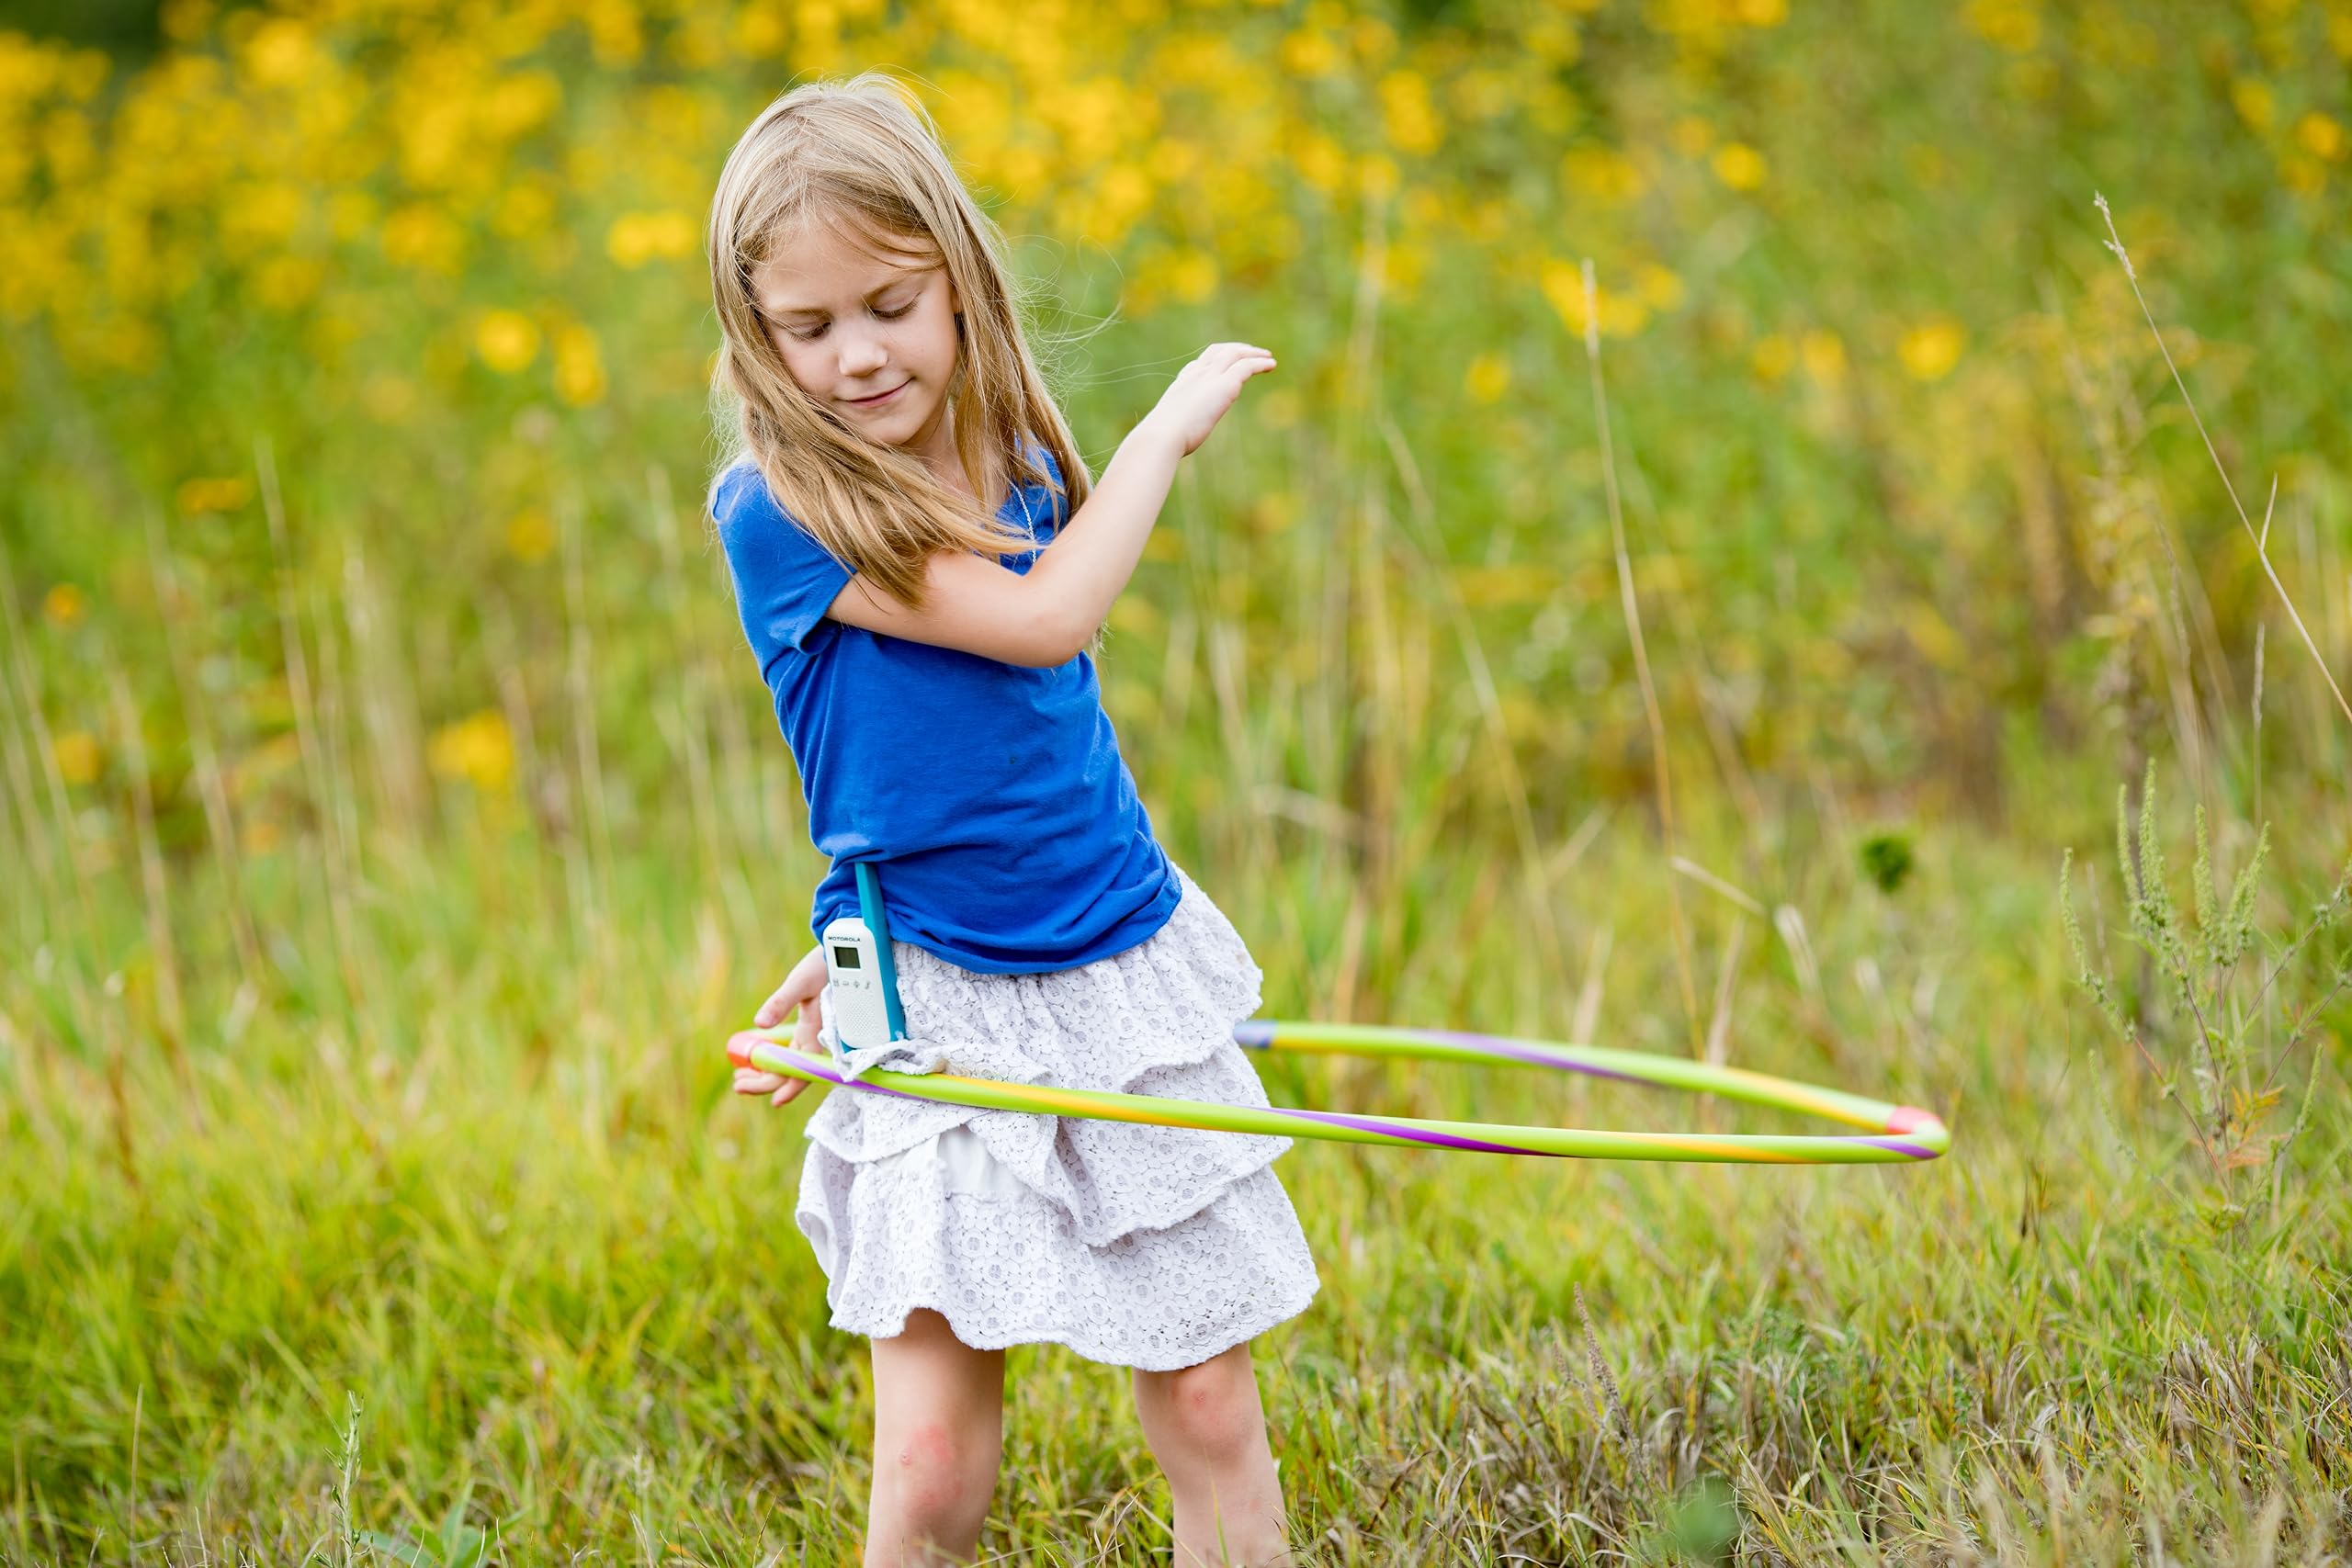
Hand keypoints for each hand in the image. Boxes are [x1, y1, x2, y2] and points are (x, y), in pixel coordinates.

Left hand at [731, 945, 827, 1106]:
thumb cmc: (823, 966)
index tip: (774, 1101)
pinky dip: (773, 1059)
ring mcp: (814, 1034)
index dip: (790, 1088)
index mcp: (817, 1032)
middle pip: (792, 1071)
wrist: (839, 952)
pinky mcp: (810, 1027)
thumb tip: (760, 1023)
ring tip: (741, 1077)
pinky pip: (791, 1052)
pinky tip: (757, 1059)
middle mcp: (817, 1038)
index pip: (804, 1069)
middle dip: (765, 1082)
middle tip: (738, 1085)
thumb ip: (780, 1002)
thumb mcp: (800, 982)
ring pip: (791, 1063)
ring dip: (766, 1072)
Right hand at [1140, 341, 1276, 458]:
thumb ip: (1177, 428)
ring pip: (1235, 354)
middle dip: (1236, 349)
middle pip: (1218, 351)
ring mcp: (1211, 377)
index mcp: (1182, 384)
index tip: (1224, 363)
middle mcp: (1196, 375)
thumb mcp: (1170, 429)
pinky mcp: (1225, 385)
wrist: (1163, 435)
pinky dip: (1260, 363)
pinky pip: (1247, 366)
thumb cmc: (1163, 438)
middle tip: (1251, 353)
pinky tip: (1272, 365)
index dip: (1214, 360)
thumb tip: (1176, 442)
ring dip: (1253, 353)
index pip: (1199, 364)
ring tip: (1267, 358)